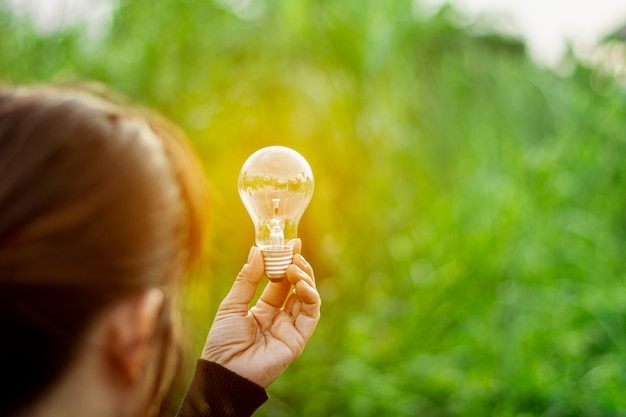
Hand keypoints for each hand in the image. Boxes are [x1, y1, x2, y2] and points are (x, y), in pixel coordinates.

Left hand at [201, 239, 320, 387]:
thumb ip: (246, 280)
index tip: (290, 243)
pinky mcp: (298, 338)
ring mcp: (290, 327)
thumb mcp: (232, 305)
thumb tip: (256, 251)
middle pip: (296, 287)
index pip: (280, 281)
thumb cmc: (223, 342)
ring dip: (305, 279)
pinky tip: (302, 285)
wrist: (224, 372)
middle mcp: (280, 317)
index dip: (285, 263)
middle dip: (297, 267)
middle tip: (294, 253)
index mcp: (264, 309)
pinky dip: (311, 297)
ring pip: (308, 297)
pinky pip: (311, 314)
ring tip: (295, 267)